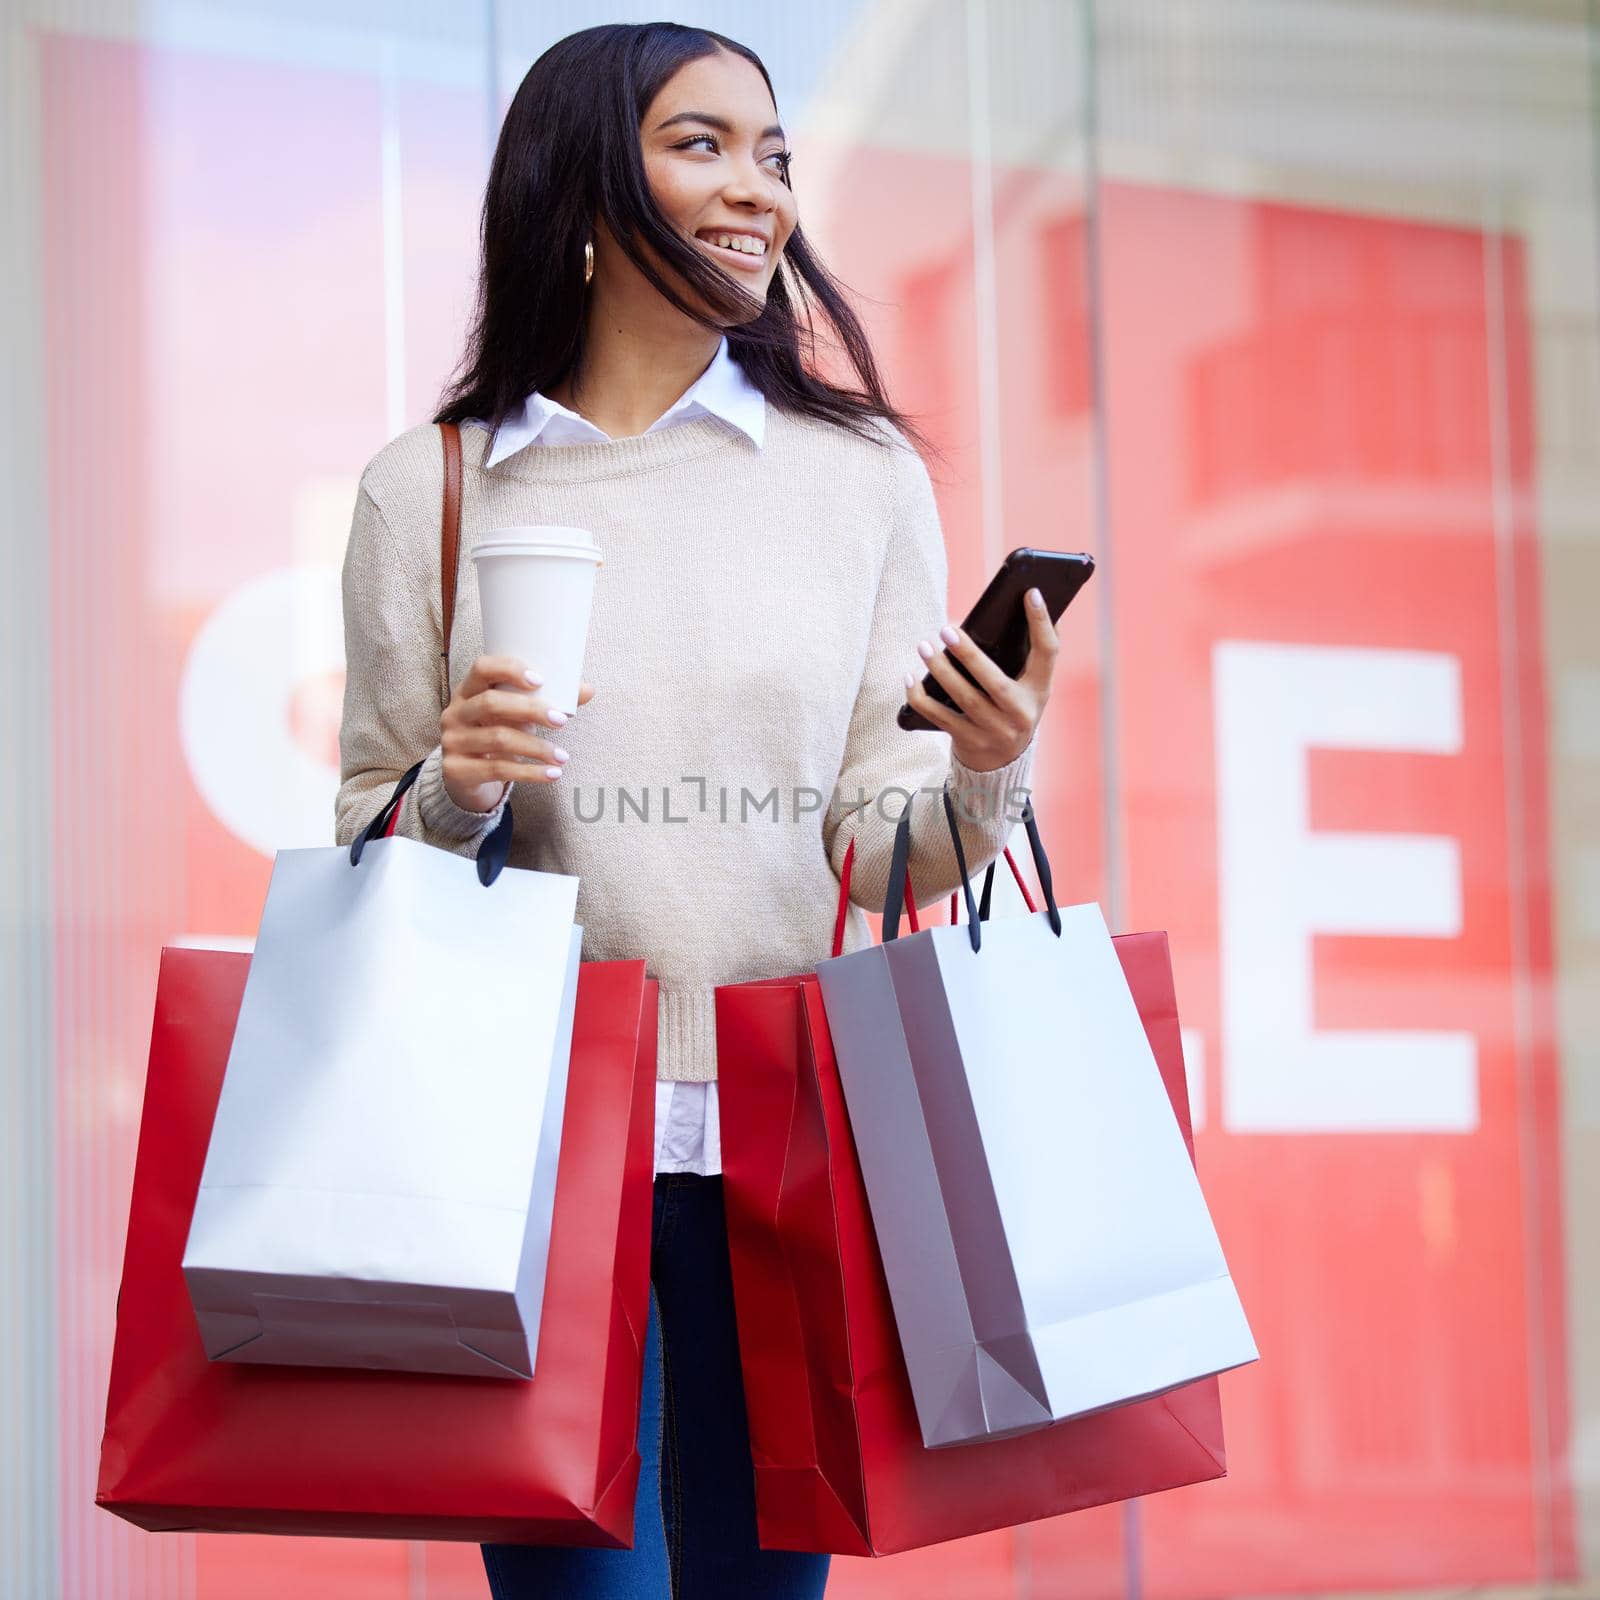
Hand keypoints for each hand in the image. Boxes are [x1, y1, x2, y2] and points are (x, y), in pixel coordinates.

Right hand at [440, 655, 595, 813]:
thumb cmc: (497, 732)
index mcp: (468, 690)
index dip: (509, 670)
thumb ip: (547, 701)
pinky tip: (552, 774)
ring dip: (537, 747)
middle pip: (491, 704)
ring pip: (498, 739)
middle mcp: (455, 712)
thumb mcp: (515, 715)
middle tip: (561, 721)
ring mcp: (453, 741)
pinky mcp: (457, 769)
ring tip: (563, 756)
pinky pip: (498, 769)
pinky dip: (530, 773)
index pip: (482, 667)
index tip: (540, 680)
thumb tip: (588, 689)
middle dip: (531, 710)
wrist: (466, 776)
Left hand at [903, 589, 1058, 772]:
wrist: (1003, 761)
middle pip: (993, 681)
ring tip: (924, 647)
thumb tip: (1030, 599)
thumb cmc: (1013, 707)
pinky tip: (910, 678)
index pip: (1048, 652)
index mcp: (1039, 690)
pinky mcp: (970, 741)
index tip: (1031, 593)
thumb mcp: (1030, 686)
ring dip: (940, 671)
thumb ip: (1031, 653)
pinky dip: (921, 698)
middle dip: (968, 654)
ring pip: (964, 698)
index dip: (1042, 622)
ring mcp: (995, 731)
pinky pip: (940, 717)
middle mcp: (1021, 713)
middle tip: (946, 629)